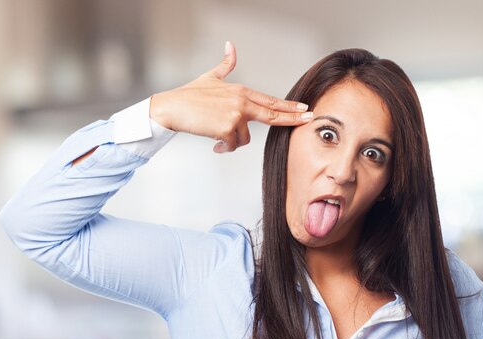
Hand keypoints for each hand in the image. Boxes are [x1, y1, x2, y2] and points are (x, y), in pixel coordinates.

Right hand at [150, 41, 312, 152]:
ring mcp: (235, 116)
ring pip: (244, 138)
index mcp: (241, 91)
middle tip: (310, 118)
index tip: (304, 107)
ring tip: (216, 134)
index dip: (289, 106)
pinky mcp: (227, 129)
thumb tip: (230, 46)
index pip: (270, 101)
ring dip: (231, 141)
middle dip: (293, 118)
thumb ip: (225, 65)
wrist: (172, 108)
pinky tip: (214, 143)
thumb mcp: (211, 77)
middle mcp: (241, 102)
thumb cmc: (190, 95)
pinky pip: (232, 145)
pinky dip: (223, 147)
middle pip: (273, 115)